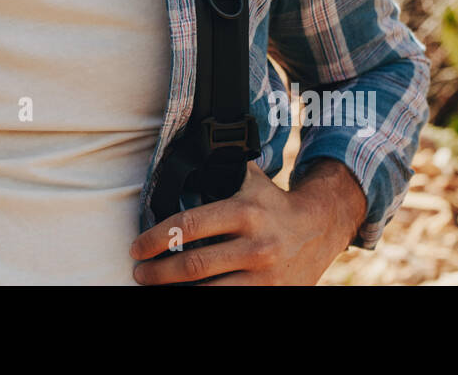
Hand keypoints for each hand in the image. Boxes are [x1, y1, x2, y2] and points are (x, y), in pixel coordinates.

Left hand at [128, 159, 362, 284]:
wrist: (321, 227)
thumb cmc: (272, 202)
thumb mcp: (249, 180)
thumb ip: (218, 170)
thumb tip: (178, 156)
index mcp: (243, 211)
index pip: (188, 225)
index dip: (155, 239)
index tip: (136, 248)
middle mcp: (255, 245)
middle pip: (194, 265)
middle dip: (159, 273)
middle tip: (139, 272)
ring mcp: (265, 275)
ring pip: (210, 291)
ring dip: (175, 292)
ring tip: (155, 288)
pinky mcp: (272, 294)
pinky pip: (230, 300)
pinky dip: (203, 298)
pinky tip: (187, 294)